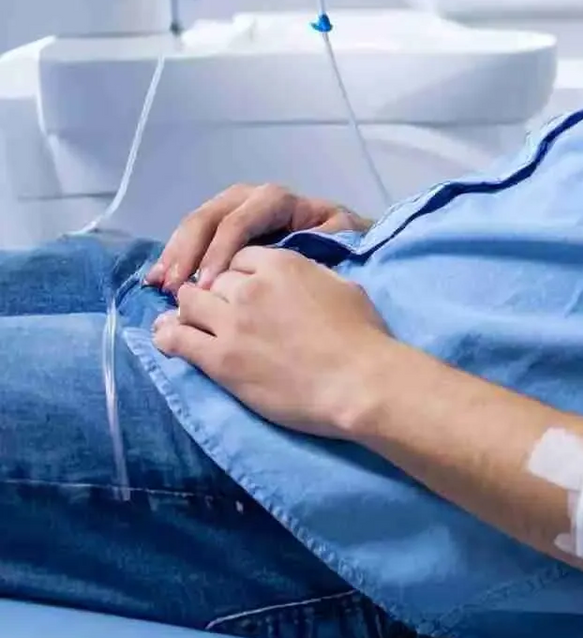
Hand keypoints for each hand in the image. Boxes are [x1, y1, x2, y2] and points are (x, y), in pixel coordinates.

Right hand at [145, 183, 369, 294]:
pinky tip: (157, 279)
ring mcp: (235, 209)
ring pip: (197, 225)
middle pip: (211, 217)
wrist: (346, 240)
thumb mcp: (340, 235)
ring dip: (176, 253)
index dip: (221, 251)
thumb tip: (278, 254)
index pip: (241, 220)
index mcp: (279, 201)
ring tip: (159, 284)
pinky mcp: (223, 227)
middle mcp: (252, 199)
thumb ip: (314, 240)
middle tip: (173, 286)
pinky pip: (194, 237)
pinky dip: (175, 256)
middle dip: (189, 250)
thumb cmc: (343, 241)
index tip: (209, 284)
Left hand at [151, 247, 393, 438]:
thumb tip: (295, 279)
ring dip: (189, 310)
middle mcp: (249, 287)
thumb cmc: (361, 335)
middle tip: (220, 310)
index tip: (245, 288)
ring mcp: (231, 323)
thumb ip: (308, 275)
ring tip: (189, 322)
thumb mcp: (340, 286)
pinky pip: (177, 339)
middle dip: (215, 291)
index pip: (241, 256)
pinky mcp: (219, 359)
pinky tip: (166, 337)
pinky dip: (167, 335)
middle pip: (212, 278)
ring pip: (188, 302)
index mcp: (282, 264)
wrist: (357, 381)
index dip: (240, 272)